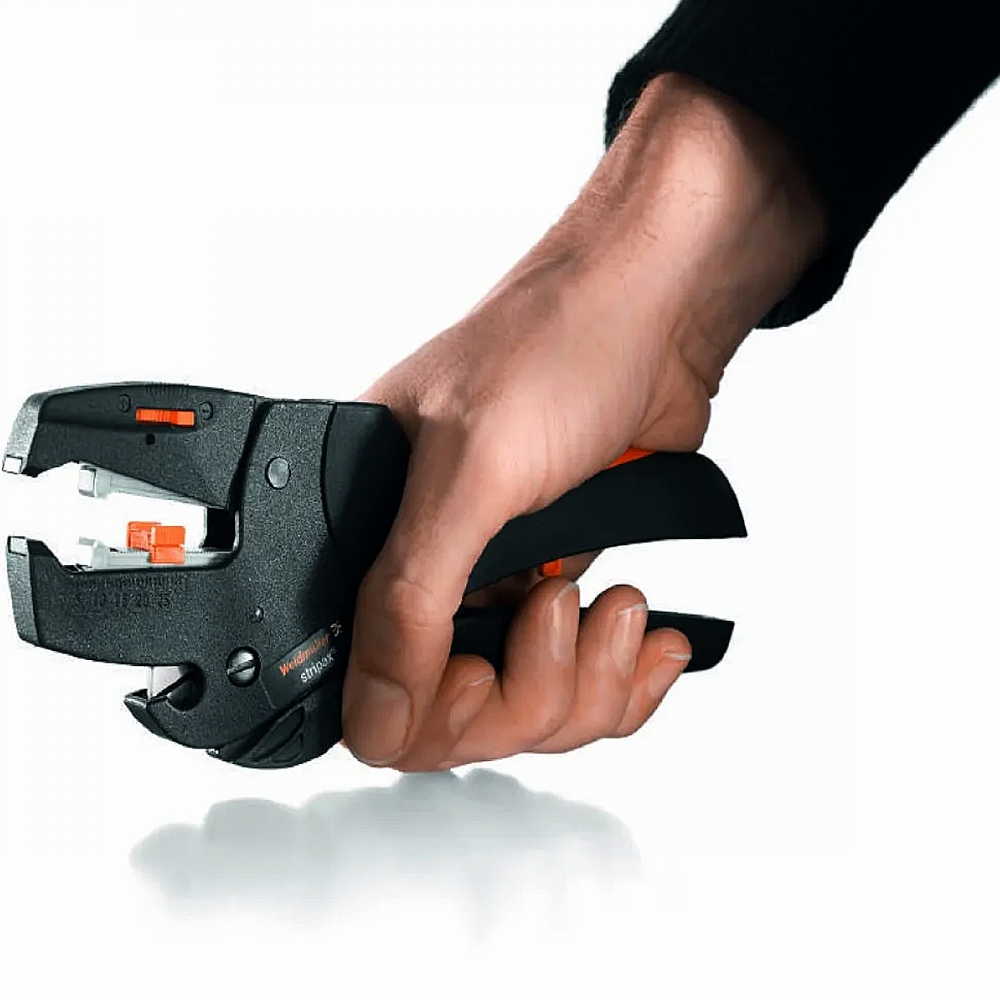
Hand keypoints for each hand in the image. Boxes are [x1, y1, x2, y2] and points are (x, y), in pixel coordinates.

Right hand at [342, 73, 826, 769]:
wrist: (661, 312)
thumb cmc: (560, 346)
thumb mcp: (471, 470)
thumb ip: (410, 594)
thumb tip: (368, 701)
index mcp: (370, 533)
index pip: (366, 688)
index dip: (433, 707)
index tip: (489, 667)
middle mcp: (429, 568)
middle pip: (460, 717)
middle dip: (533, 687)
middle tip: (559, 610)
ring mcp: (499, 584)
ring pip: (530, 712)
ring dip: (590, 679)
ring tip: (616, 606)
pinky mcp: (560, 588)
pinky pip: (583, 687)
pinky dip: (625, 677)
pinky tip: (650, 633)